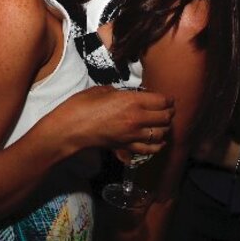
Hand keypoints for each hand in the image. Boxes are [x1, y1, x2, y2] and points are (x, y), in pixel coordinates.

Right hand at [58, 86, 173, 155]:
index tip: (168, 98)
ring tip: (163, 124)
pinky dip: (157, 146)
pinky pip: (149, 150)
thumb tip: (127, 96)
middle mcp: (137, 119)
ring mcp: (132, 136)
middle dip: (169, 113)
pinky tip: (157, 141)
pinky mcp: (126, 147)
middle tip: (168, 109)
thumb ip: (120, 93)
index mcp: (132, 101)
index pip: (162, 101)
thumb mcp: (102, 90)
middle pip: (165, 118)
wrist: (70, 129)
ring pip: (160, 134)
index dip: (168, 99)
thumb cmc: (82, 106)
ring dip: (164, 129)